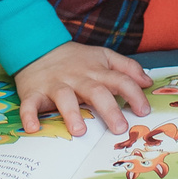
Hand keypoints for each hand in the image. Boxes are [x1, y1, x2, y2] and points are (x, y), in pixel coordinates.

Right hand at [14, 41, 150, 136]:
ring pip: (64, 97)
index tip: (144, 111)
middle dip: (108, 109)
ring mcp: (55, 85)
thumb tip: (148, 82)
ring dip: (71, 113)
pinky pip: (30, 104)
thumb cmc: (75, 59)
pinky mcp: (34, 92)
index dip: (133, 94)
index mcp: (96, 70)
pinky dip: (30, 116)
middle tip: (119, 127)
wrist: (37, 47)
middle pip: (95, 91)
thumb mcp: (103, 56)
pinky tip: (34, 128)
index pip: (119, 80)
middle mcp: (77, 78)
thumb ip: (127, 67)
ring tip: (80, 131)